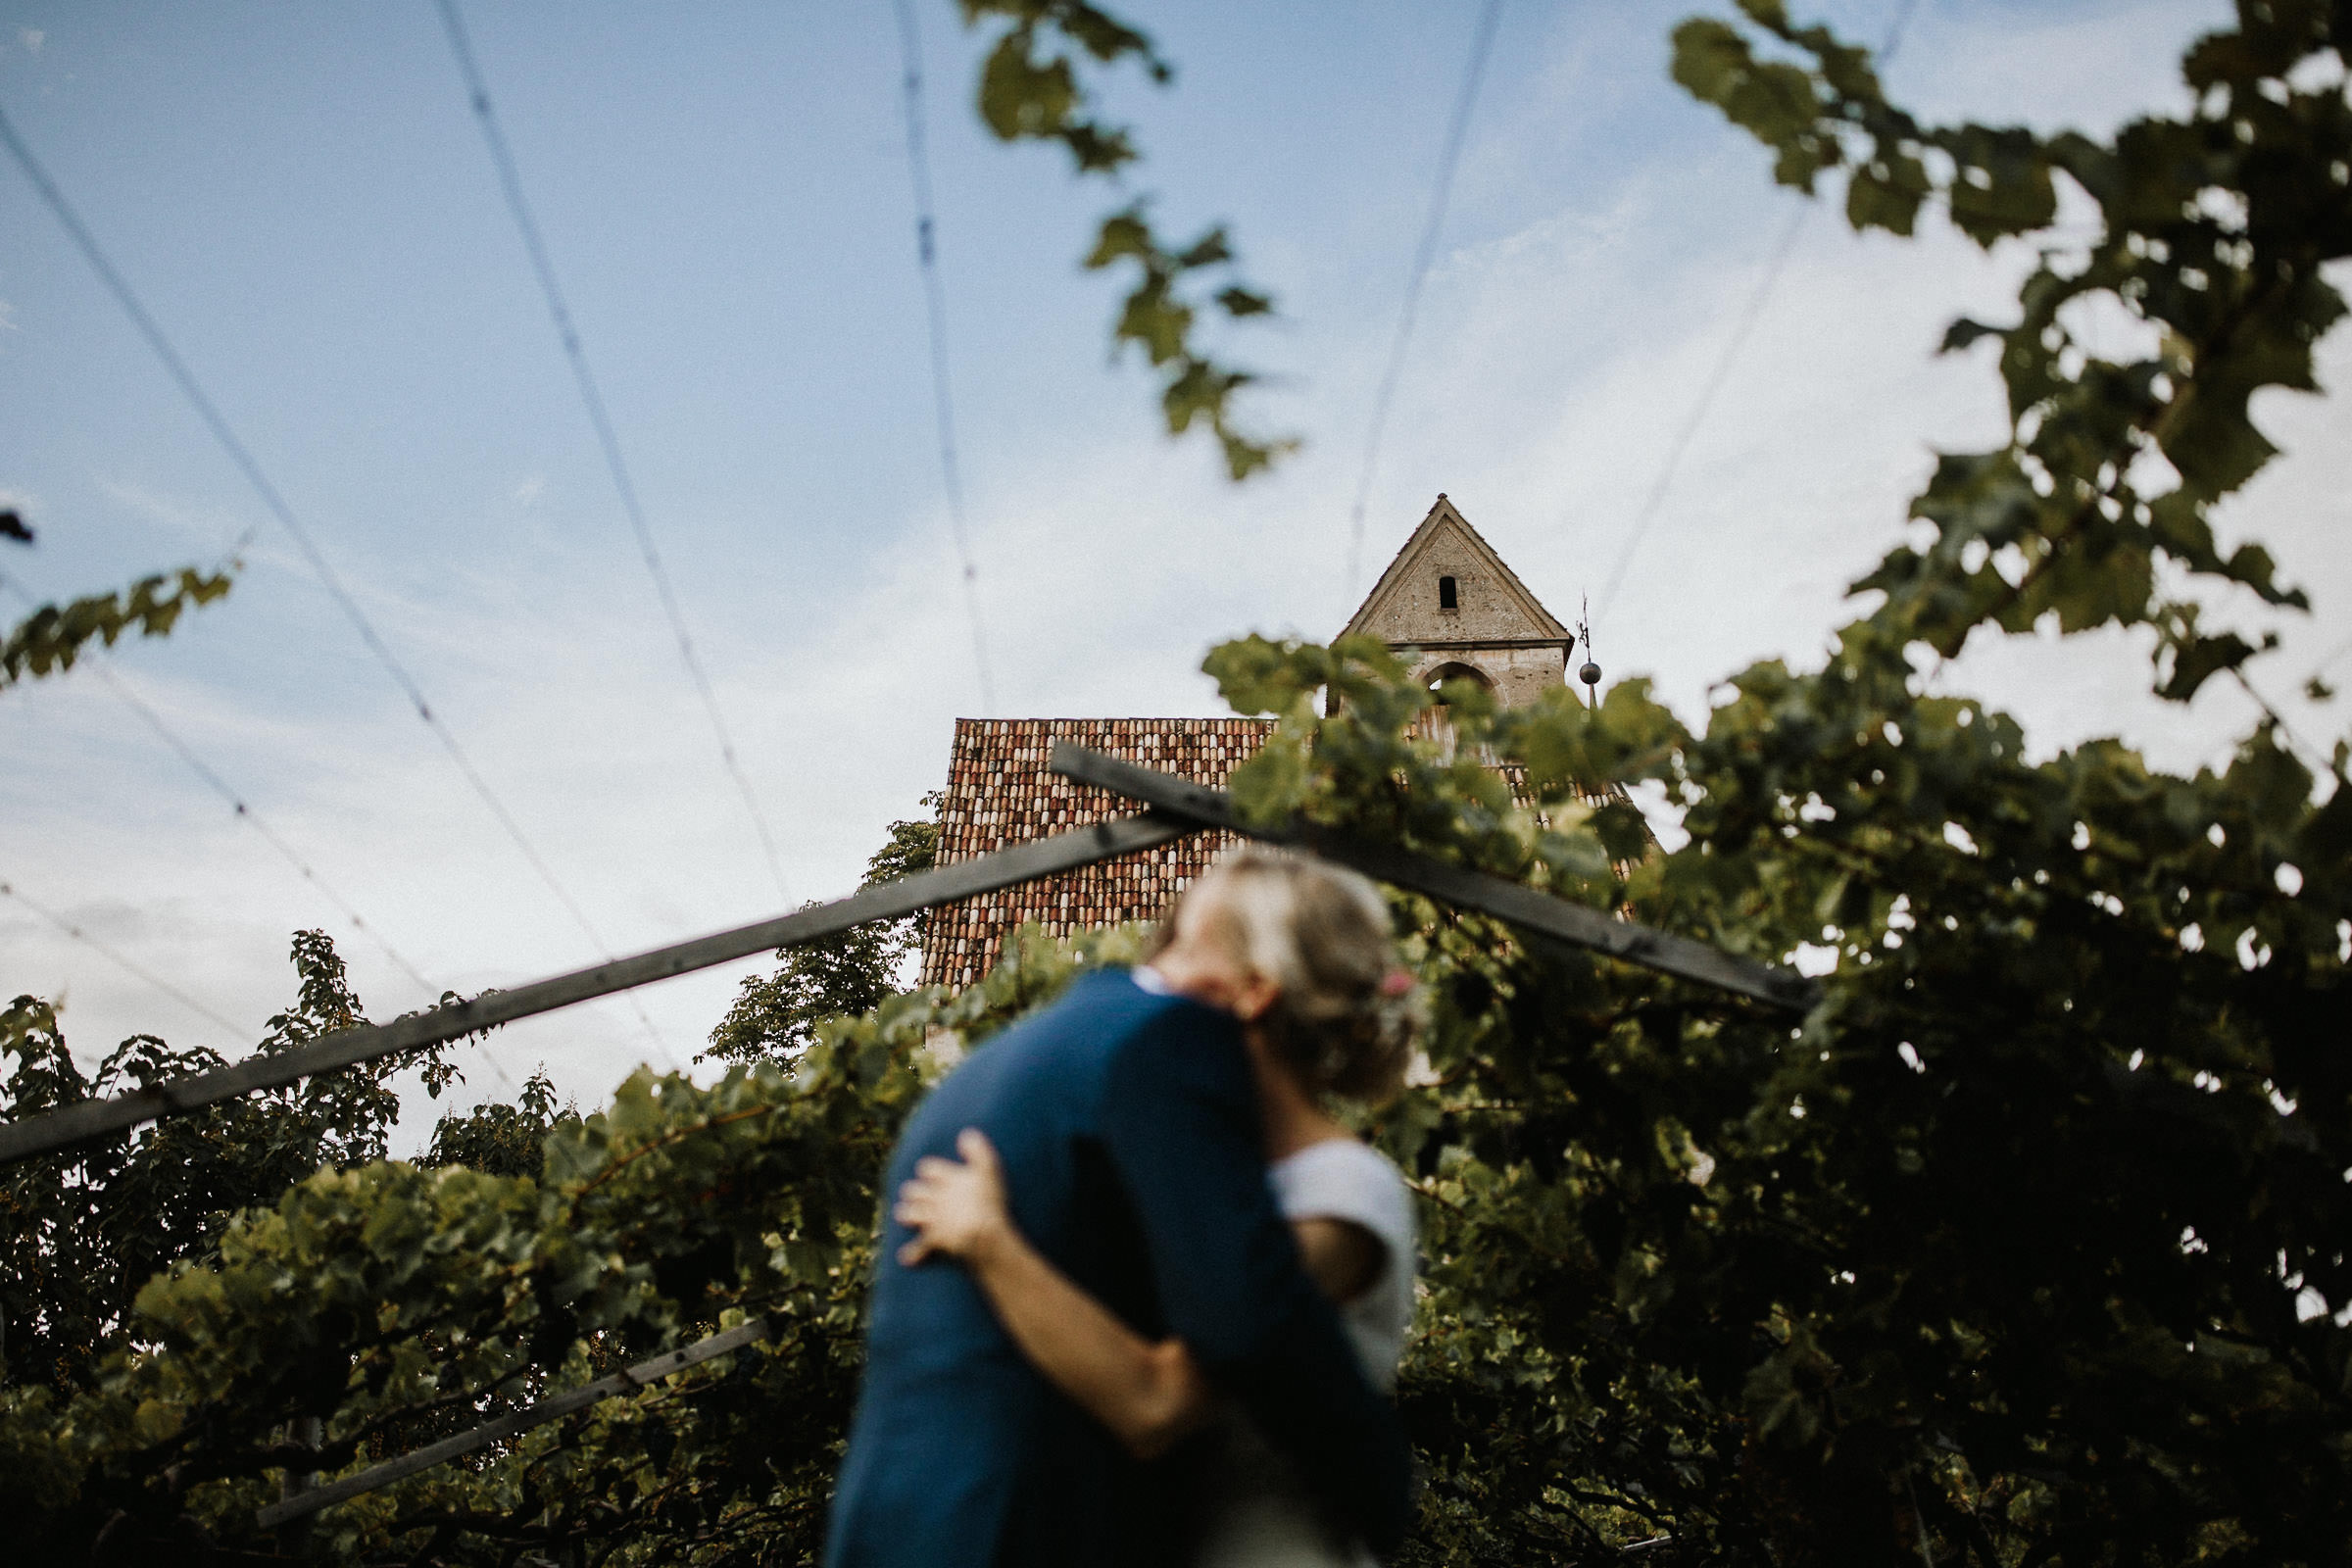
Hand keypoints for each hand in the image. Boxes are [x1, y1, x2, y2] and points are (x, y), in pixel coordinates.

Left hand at [893, 1127, 1009, 1266]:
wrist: (982, 1233)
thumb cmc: (989, 1201)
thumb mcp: (989, 1170)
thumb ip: (978, 1151)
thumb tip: (967, 1133)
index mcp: (946, 1179)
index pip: (928, 1169)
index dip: (927, 1170)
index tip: (928, 1172)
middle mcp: (934, 1197)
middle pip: (914, 1191)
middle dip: (912, 1192)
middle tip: (912, 1194)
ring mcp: (931, 1219)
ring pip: (909, 1214)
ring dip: (906, 1215)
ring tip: (903, 1216)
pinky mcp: (933, 1240)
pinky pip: (919, 1248)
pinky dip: (912, 1254)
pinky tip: (906, 1258)